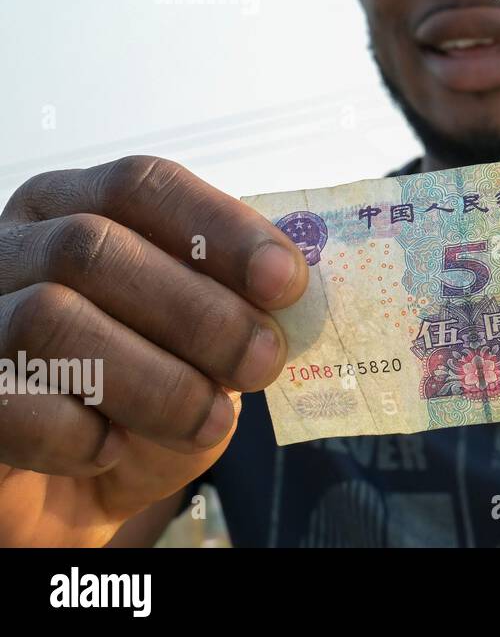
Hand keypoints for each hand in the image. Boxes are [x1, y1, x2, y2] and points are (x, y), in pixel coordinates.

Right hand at [0, 156, 306, 545]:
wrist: (71, 492)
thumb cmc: (146, 396)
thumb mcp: (204, 344)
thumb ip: (239, 306)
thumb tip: (295, 294)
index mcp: (77, 206)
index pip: (142, 184)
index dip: (219, 227)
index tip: (286, 280)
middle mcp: (15, 247)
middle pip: (92, 247)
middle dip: (197, 311)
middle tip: (262, 362)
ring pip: (47, 318)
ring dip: (151, 378)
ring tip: (209, 421)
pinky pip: (5, 401)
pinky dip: (73, 431)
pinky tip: (112, 449)